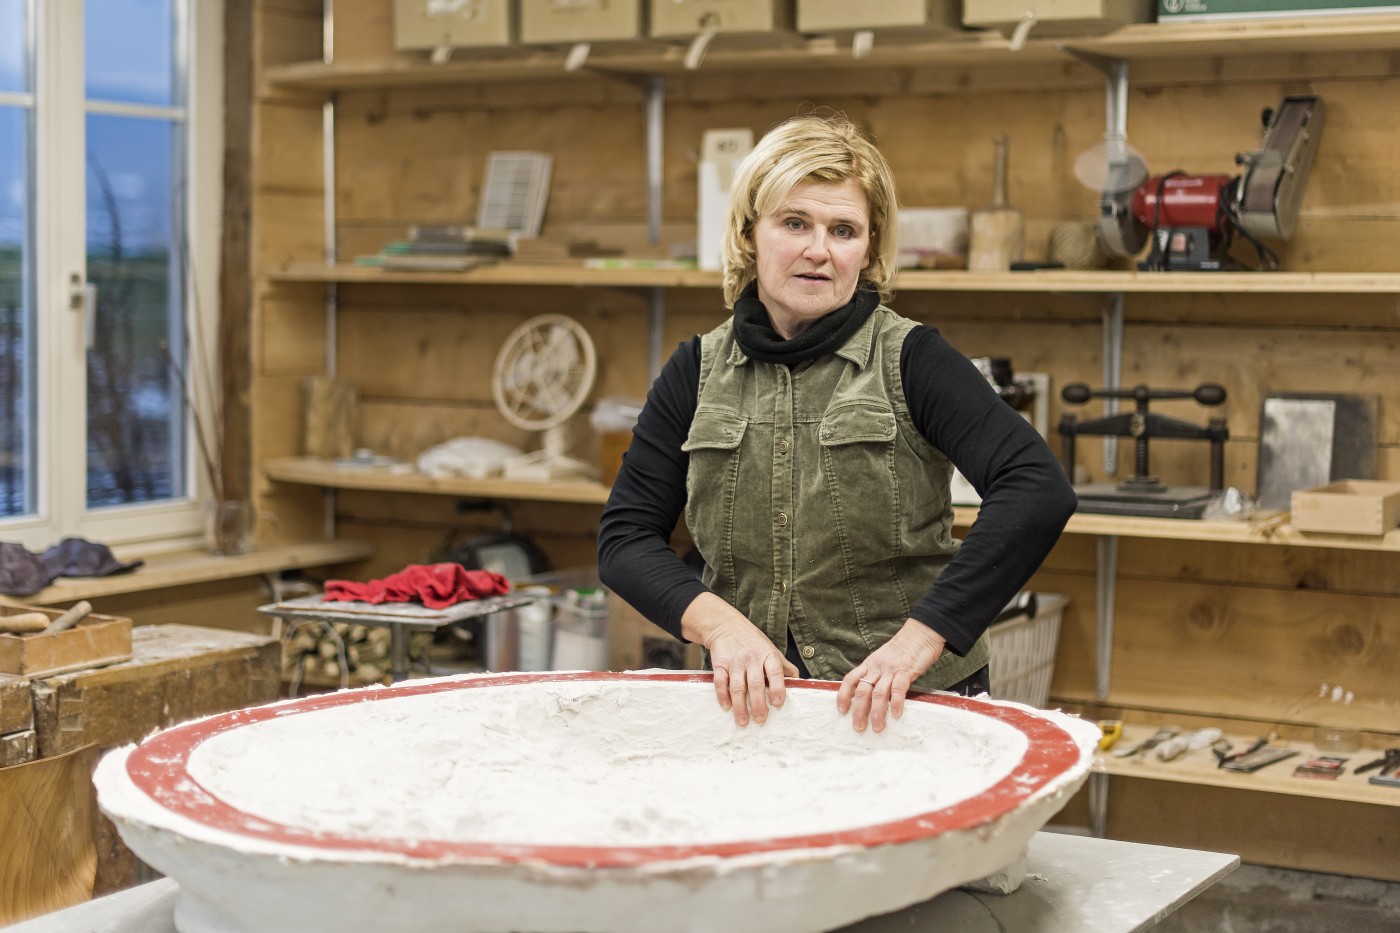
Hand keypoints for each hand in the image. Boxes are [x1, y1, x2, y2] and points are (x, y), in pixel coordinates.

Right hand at [681, 592, 797, 726]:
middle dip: (758, 704)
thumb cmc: (752, 641)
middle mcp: (752, 658)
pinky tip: (726, 707)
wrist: (726, 626)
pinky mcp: (720, 664)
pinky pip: (721, 682)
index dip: (777, 688)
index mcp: (768, 654)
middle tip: (761, 720)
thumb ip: (783, 666)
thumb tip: (798, 681)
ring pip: (737, 686)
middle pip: (755, 683)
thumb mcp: (771, 649)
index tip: (778, 704)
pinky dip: (722, 695)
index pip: (775, 671)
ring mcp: (735, 661)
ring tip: (743, 722)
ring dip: (740, 706)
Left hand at [837, 619, 945, 732]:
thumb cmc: (904, 648)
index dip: (843, 695)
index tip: (842, 711)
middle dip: (859, 711)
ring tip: (877, 727)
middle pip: (862, 690)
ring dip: (876, 712)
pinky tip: (896, 715)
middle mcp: (877, 667)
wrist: (921, 633)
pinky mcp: (906, 670)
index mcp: (870, 664)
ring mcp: (891, 669)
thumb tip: (872, 695)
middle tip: (859, 728)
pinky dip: (896, 703)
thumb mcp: (883, 659)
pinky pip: (899, 688)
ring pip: (878, 693)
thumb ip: (877, 674)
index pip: (850, 679)